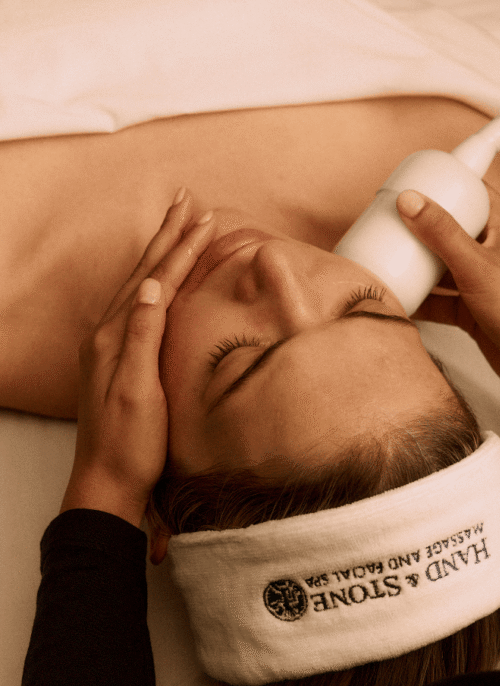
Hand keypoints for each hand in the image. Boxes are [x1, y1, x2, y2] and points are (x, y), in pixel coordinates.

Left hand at [59, 191, 216, 526]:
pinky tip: (160, 281)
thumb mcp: (139, 390)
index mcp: (114, 336)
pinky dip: (154, 282)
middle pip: (144, 272)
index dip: (181, 248)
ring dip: (161, 252)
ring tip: (177, 226)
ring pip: (140, 284)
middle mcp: (108, 334)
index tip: (205, 219)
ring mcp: (110, 346)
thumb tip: (149, 286)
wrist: (108, 484)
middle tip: (188, 202)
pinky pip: (139, 306)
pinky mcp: (118, 360)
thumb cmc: (130, 445)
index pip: (155, 280)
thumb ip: (141, 336)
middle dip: (169, 235)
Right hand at [396, 184, 499, 426]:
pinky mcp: (472, 311)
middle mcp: (492, 251)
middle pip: (451, 228)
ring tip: (384, 257)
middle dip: (421, 227)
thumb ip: (442, 233)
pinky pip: (440, 299)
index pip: (474, 191)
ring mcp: (481, 282)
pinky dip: (420, 299)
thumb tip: (411, 200)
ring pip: (442, 265)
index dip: (447, 182)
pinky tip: (398, 298)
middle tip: (389, 221)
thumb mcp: (478, 267)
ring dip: (417, 264)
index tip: (414, 181)